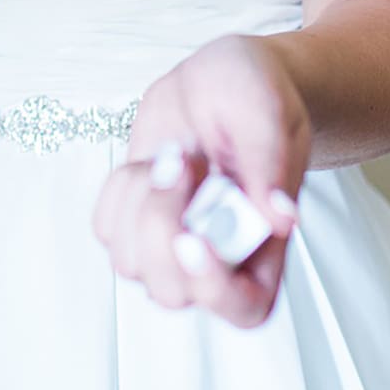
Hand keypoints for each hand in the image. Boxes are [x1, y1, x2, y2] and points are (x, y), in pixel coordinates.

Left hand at [92, 34, 309, 328]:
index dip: (213, 288)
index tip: (193, 236)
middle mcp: (218, 258)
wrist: (220, 80)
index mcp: (265, 247)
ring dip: (141, 202)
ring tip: (177, 155)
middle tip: (188, 159)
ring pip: (130, 263)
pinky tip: (151, 163)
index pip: (244, 309)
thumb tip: (282, 218)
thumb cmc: (256, 99)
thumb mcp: (271, 116)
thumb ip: (272, 166)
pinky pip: (106, 229)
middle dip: (162, 225)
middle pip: (171, 291)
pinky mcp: (134, 224)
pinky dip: (119, 190)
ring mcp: (171, 246)